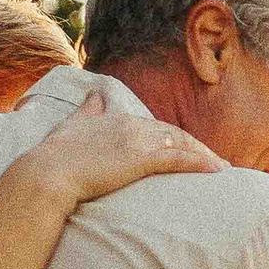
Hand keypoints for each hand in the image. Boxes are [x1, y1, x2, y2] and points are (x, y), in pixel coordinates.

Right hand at [37, 81, 223, 206]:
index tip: (188, 148)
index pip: (154, 126)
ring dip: (204, 155)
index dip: (174, 137)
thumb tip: (95, 94)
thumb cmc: (55, 157)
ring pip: (181, 144)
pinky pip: (179, 159)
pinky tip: (216, 171)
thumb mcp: (72, 126)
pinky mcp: (140, 159)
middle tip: (214, 160)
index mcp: (116, 119)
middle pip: (173, 133)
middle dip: (196, 146)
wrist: (47, 174)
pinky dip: (200, 163)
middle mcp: (131, 125)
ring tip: (222, 167)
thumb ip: (87, 111)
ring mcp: (137, 141)